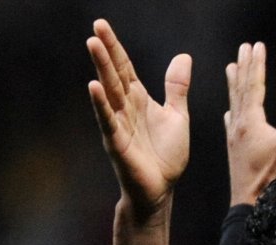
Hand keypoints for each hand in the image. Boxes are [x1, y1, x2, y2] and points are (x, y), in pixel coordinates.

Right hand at [86, 19, 190, 220]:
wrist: (162, 188)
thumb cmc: (166, 155)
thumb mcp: (178, 116)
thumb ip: (177, 88)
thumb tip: (183, 56)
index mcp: (139, 100)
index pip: (124, 67)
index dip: (116, 46)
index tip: (102, 24)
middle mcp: (125, 108)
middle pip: (114, 73)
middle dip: (106, 50)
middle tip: (96, 26)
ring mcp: (118, 124)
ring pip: (109, 92)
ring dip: (101, 68)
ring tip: (92, 44)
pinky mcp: (117, 142)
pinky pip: (108, 120)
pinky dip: (101, 104)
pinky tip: (93, 87)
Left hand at [225, 41, 275, 205]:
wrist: (251, 206)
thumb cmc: (270, 178)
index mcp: (250, 122)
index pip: (254, 86)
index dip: (256, 65)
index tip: (256, 45)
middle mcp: (239, 126)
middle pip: (241, 90)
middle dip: (244, 68)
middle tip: (243, 48)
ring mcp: (235, 138)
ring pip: (234, 104)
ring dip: (234, 85)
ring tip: (231, 69)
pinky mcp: (236, 151)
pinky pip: (231, 123)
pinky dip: (231, 112)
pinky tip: (229, 113)